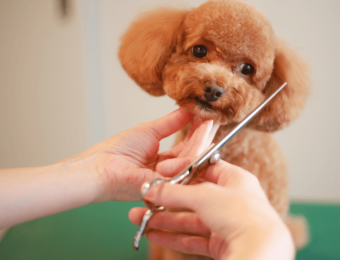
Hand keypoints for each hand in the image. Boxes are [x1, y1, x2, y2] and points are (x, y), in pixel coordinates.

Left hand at [63, 109, 218, 202]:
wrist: (99, 167)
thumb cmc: (116, 152)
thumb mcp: (149, 132)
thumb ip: (170, 123)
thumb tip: (187, 110)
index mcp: (162, 161)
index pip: (185, 147)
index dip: (196, 132)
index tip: (205, 117)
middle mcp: (168, 172)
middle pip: (192, 153)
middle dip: (204, 135)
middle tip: (213, 117)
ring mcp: (169, 179)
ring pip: (193, 158)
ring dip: (202, 138)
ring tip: (209, 121)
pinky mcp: (169, 183)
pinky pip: (186, 164)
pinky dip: (196, 146)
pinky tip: (203, 131)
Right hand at [129, 161, 294, 259]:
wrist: (260, 249)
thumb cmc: (243, 215)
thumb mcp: (204, 196)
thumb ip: (176, 192)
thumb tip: (153, 189)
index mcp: (236, 180)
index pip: (205, 169)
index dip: (182, 170)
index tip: (162, 172)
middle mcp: (232, 201)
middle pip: (194, 197)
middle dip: (167, 200)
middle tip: (146, 200)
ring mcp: (227, 224)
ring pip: (191, 220)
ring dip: (166, 219)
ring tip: (142, 219)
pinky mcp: (222, 244)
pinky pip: (193, 239)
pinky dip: (174, 237)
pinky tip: (156, 235)